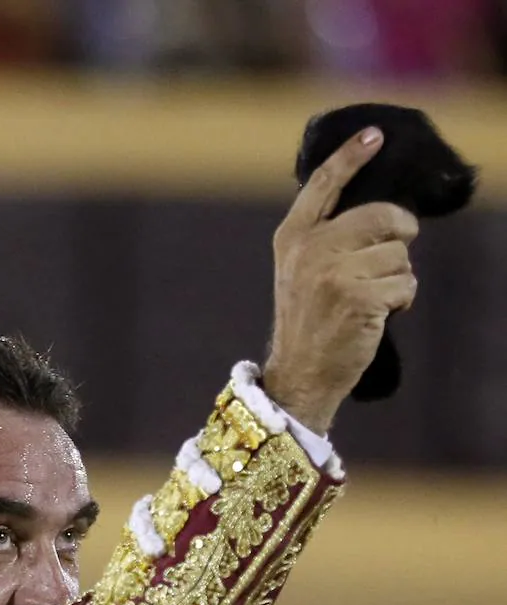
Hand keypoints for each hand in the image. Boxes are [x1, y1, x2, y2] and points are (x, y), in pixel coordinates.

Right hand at [263, 126, 418, 433]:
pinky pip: (406, 284)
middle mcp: (311, 249)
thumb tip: (381, 213)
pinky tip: (381, 315)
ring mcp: (334, 273)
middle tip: (394, 255)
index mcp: (293, 237)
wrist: (299, 375)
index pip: (325, 183)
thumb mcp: (300, 272)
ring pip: (399, 254)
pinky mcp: (358, 297)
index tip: (374, 135)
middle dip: (399, 235)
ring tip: (373, 299)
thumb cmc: (308, 323)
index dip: (352, 156)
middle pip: (383, 215)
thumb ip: (325, 237)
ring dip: (398, 278)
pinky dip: (402, 301)